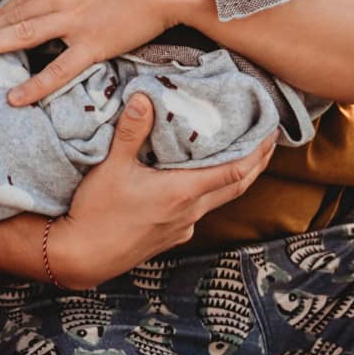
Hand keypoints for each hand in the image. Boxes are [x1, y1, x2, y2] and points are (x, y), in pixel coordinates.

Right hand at [49, 96, 276, 288]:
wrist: (82, 257)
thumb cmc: (96, 213)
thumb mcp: (110, 167)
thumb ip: (131, 131)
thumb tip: (144, 97)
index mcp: (182, 192)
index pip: (235, 171)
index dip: (258, 151)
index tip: (271, 132)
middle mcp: (189, 212)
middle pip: (236, 186)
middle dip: (256, 162)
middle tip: (268, 139)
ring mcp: (181, 227)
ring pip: (219, 199)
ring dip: (234, 177)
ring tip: (239, 155)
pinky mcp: (170, 236)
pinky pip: (199, 211)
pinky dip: (209, 192)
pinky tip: (198, 182)